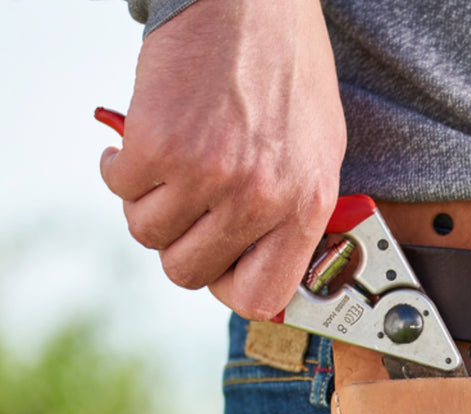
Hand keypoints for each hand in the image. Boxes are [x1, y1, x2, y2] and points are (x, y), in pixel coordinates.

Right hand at [100, 0, 345, 318]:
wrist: (250, 0)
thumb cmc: (288, 74)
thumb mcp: (321, 154)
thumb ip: (297, 217)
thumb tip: (272, 268)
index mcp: (305, 207)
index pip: (262, 298)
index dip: (232, 289)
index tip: (222, 269)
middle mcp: (259, 199)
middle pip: (190, 273)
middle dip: (182, 246)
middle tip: (189, 213)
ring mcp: (207, 175)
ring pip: (148, 235)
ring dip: (152, 206)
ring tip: (172, 170)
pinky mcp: (158, 145)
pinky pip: (120, 190)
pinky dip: (122, 170)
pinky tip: (145, 144)